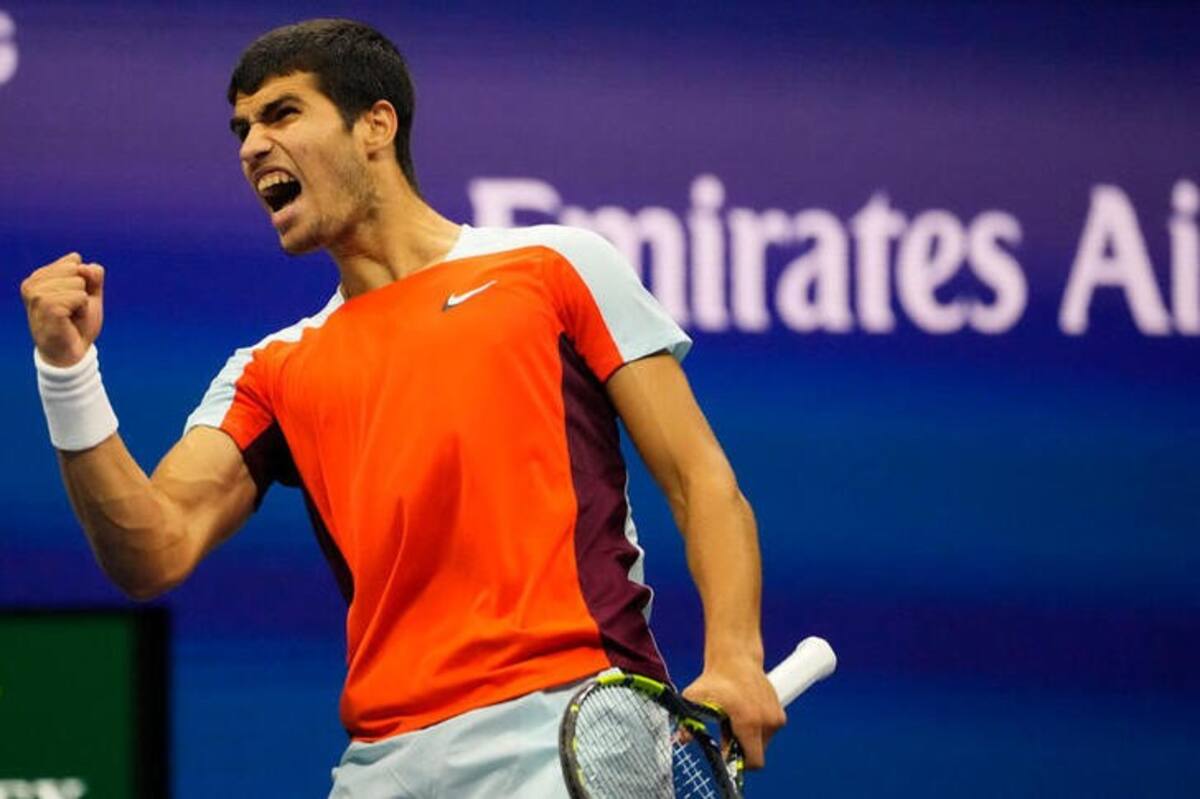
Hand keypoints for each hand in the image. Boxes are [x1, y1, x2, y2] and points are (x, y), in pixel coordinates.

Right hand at [20, 252, 104, 366]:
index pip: (74, 260)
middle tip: (73, 311)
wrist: (73, 353)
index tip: (73, 301)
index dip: (84, 283)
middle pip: (77, 269)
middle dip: (83, 292)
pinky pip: (79, 297)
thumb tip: (83, 266)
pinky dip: (83, 310)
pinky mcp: (46, 306)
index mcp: (40, 276)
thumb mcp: (90, 294)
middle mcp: (33, 283)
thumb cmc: (79, 324)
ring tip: (70, 317)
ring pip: (78, 283)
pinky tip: (70, 321)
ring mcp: (37, 294)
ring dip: (82, 303)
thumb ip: (92, 275)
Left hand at [681, 655, 786, 768]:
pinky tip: (743, 713)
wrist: (735, 658)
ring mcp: (775, 716)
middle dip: (741, 749)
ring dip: (748, 738)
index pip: (754, 761)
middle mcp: (767, 721)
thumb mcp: (695, 699)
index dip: (739, 763)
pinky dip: (756, 728)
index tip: (725, 754)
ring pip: (761, 743)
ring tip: (734, 720)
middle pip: (756, 753)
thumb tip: (680, 740)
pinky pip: (767, 731)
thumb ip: (688, 722)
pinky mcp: (779, 712)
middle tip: (725, 733)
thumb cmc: (715, 679)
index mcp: (750, 722)